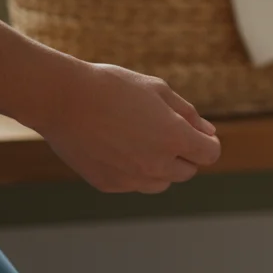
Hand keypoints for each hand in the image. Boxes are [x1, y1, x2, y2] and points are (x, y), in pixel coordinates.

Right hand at [30, 63, 221, 193]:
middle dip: (184, 153)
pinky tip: (118, 147)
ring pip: (162, 182)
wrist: (62, 99)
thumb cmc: (113, 87)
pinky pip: (133, 184)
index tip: (197, 132)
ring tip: (140, 139)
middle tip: (163, 130)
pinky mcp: (109, 185)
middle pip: (188, 171)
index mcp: (174, 138)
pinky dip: (134, 171)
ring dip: (161, 167)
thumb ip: (188, 114)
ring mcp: (131, 179)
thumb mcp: (158, 90)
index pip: (209, 154)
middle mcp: (156, 164)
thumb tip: (208, 133)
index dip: (207, 142)